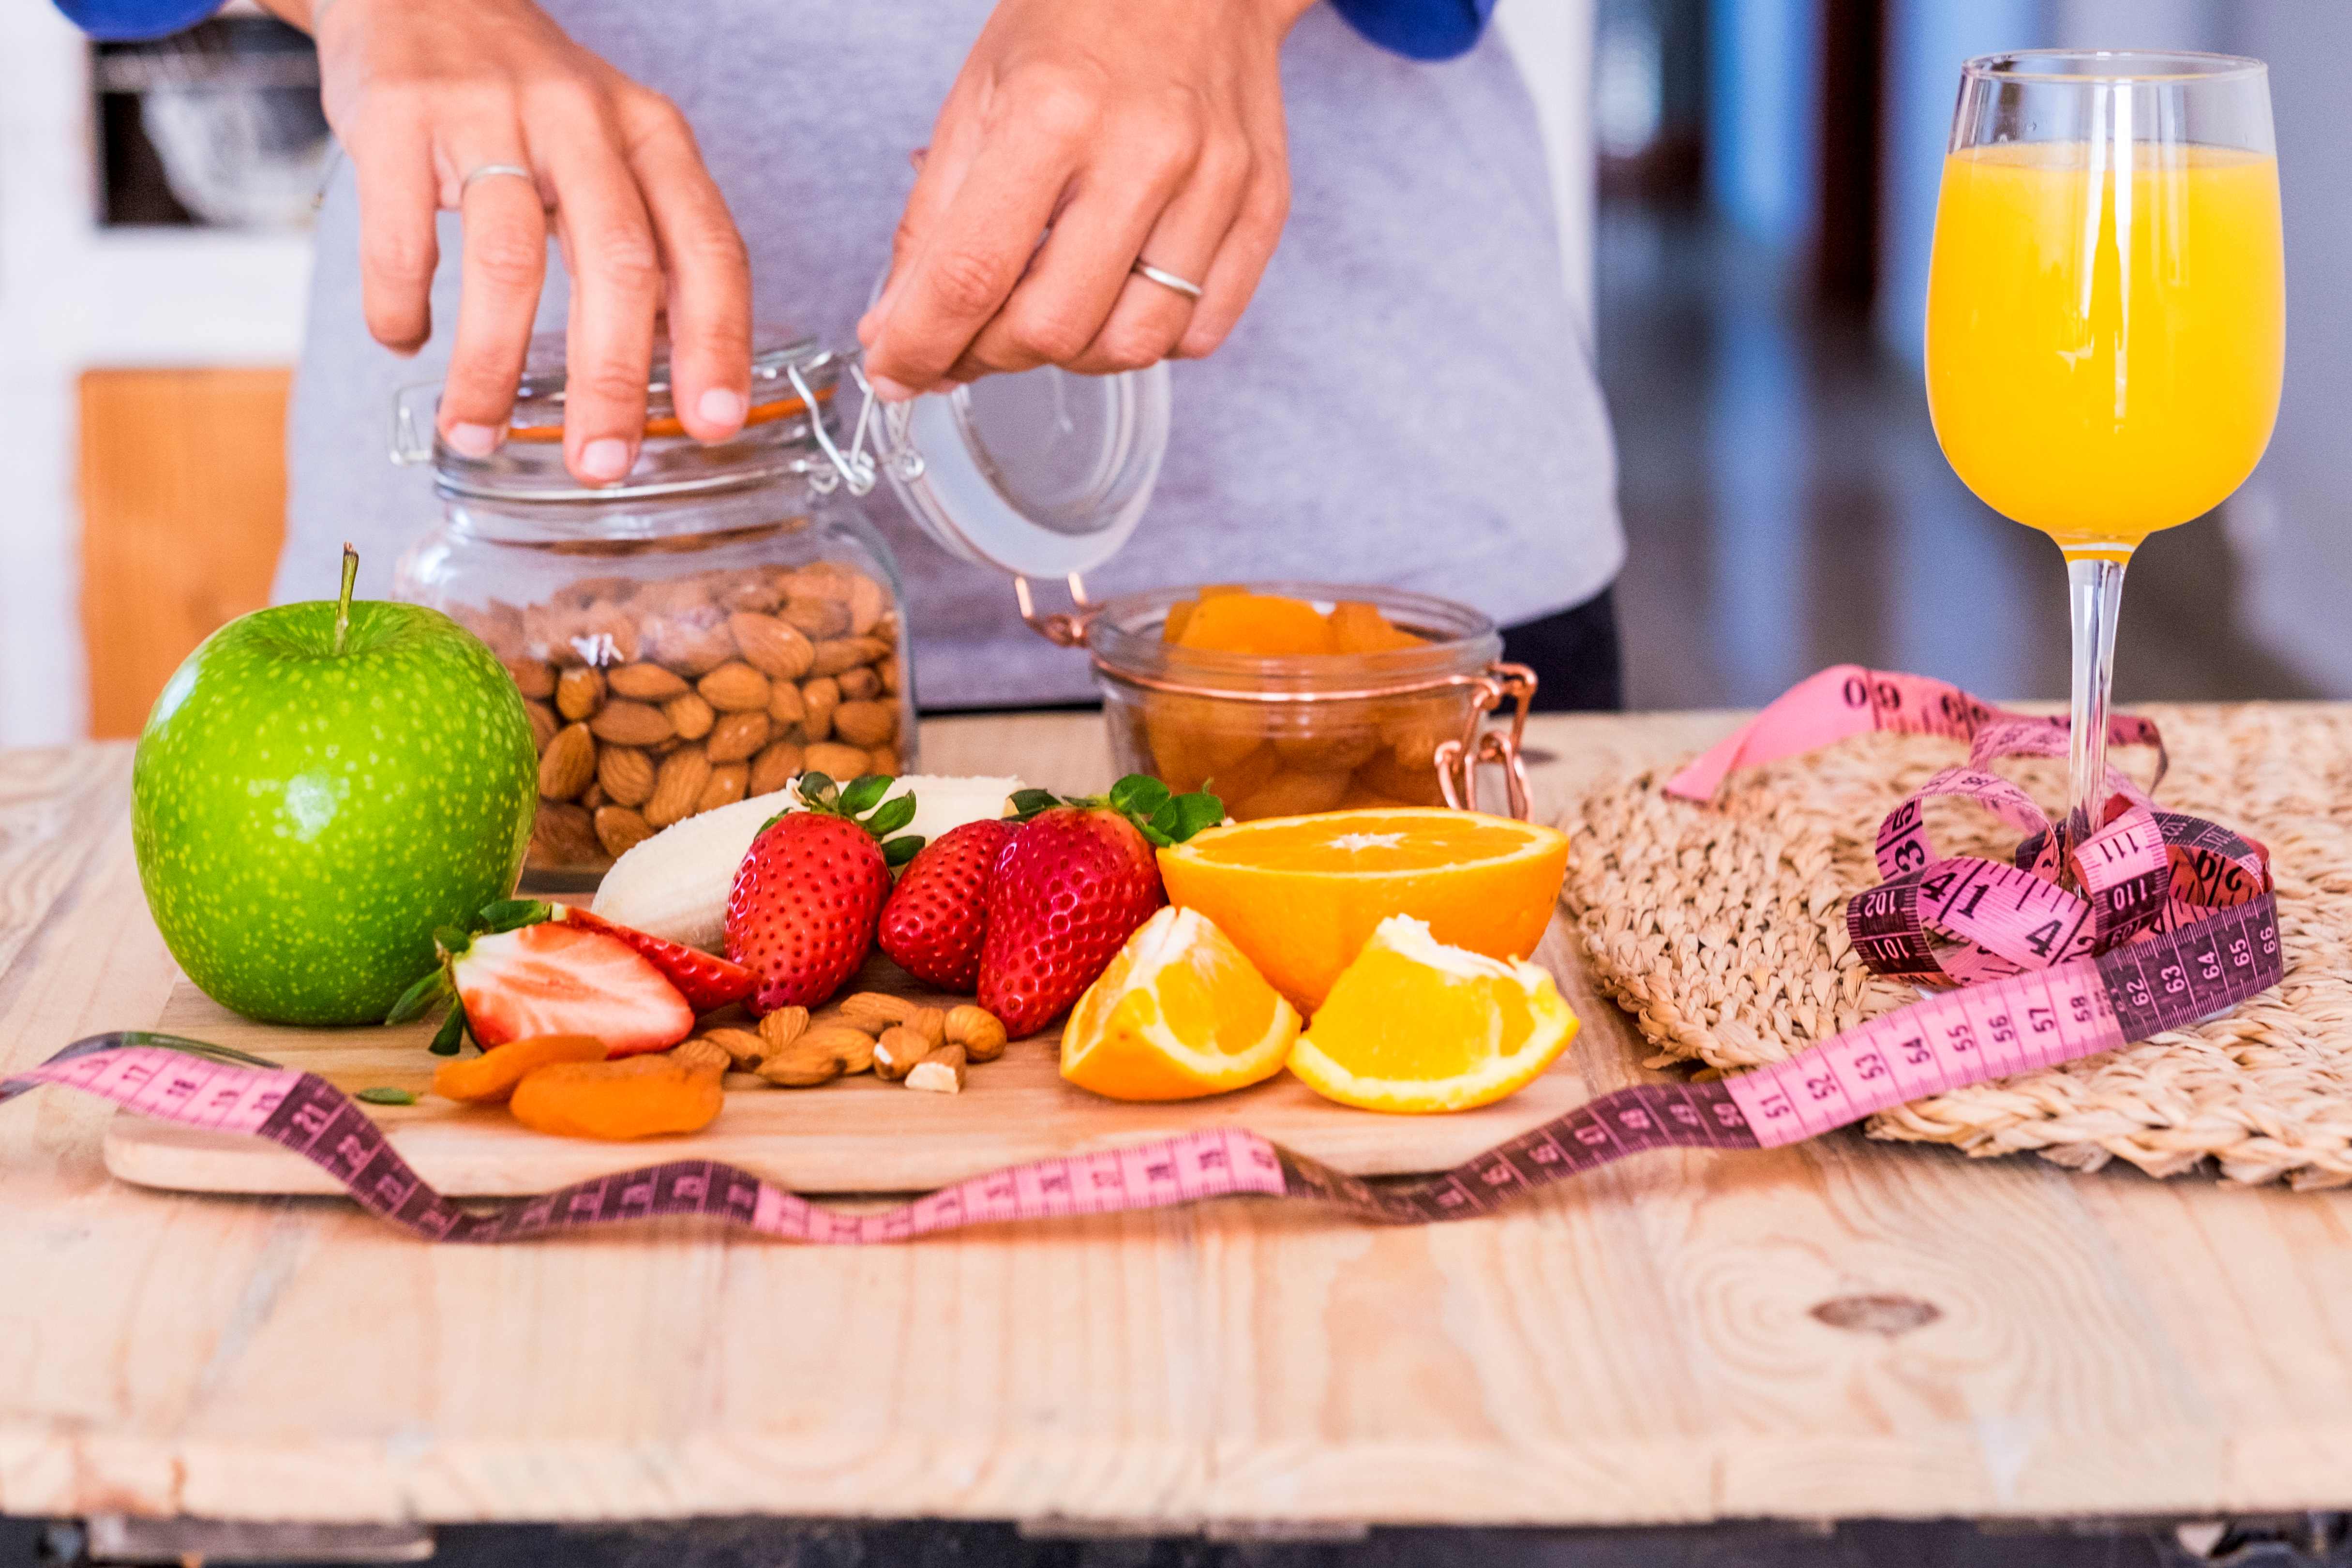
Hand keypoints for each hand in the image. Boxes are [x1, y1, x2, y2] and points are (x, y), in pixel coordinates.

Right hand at [273, 0, 751, 483]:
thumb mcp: (614, 150)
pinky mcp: (397, 118)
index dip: (719, 342)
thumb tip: (679, 367)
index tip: (716, 422)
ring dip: (491, 369)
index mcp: (652, 137)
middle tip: (600, 464)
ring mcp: (489, 113)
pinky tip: (405, 339)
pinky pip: (403, 238)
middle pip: (618, 265)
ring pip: (509, 263)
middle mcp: (582, 119)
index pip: (710, 248)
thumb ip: (650, 245)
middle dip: (612, 381)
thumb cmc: (529, 97)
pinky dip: (402, 307)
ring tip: (476, 433)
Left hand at [856, 0, 1310, 398]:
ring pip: (1132, 346)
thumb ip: (931, 222)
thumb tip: (896, 332)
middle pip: (1053, 326)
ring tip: (1047, 311)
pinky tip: (1119, 296)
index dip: (921, 345)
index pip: (971, 273)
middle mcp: (1144, 152)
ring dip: (1071, 355)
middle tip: (972, 336)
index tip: (896, 373)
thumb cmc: (1080, 22)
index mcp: (1053, 112)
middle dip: (993, 355)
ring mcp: (1215, 183)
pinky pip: (1202, 332)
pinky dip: (1149, 339)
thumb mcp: (978, 98)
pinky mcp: (1262, 206)